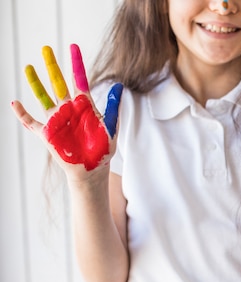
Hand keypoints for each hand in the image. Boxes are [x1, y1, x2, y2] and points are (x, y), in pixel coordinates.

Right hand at [11, 44, 122, 175]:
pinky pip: (31, 122)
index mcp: (85, 105)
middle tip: (45, 48)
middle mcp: (69, 108)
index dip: (76, 63)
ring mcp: (57, 119)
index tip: (73, 46)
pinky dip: (22, 113)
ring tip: (29, 67)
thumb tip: (119, 85)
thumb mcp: (111, 126)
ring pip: (43, 97)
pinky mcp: (48, 133)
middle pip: (58, 82)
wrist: (93, 168)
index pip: (79, 79)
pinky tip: (15, 103)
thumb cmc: (103, 148)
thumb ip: (113, 107)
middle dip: (52, 66)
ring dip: (35, 83)